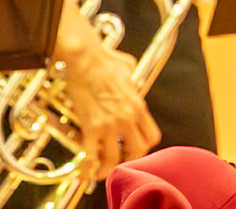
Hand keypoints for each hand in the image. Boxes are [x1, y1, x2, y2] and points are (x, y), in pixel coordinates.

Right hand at [58, 32, 159, 180]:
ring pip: (114, 159)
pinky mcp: (92, 126)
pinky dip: (87, 169)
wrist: (86, 60)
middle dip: (128, 160)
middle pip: (137, 151)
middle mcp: (128, 117)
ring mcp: (110, 123)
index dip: (143, 147)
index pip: (152, 136)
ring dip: (107, 169)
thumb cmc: (105, 61)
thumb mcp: (128, 69)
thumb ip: (131, 81)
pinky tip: (84, 174)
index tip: (133, 148)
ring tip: (101, 172)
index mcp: (138, 104)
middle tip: (119, 162)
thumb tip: (128, 79)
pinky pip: (91, 156)